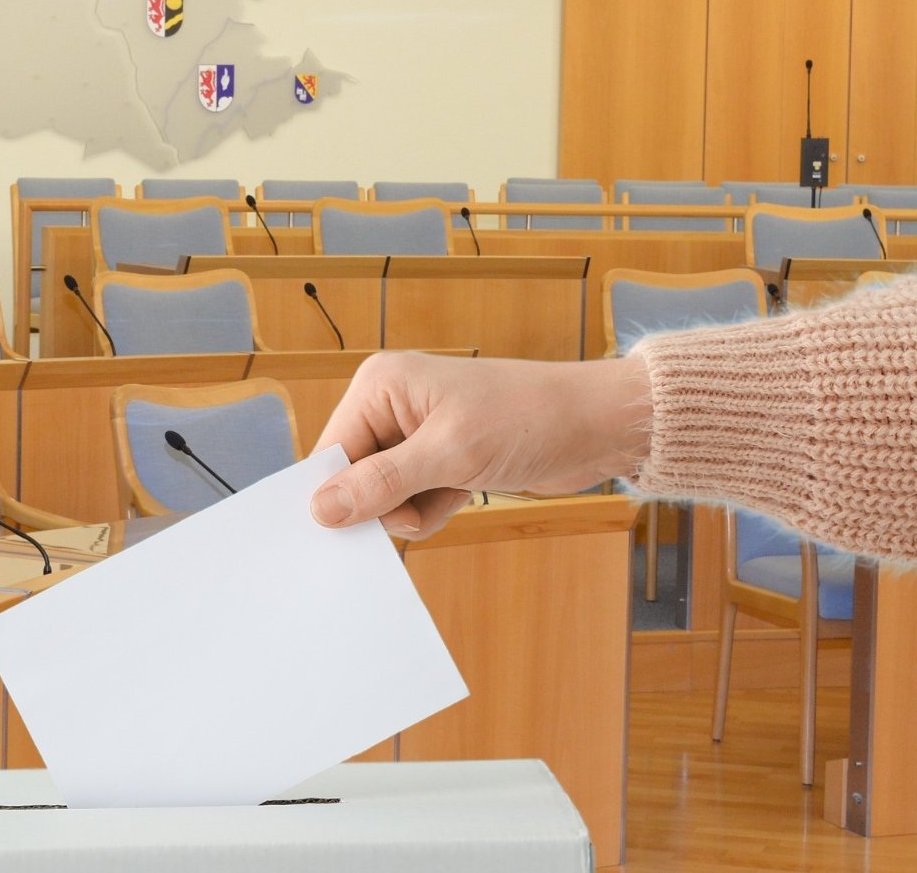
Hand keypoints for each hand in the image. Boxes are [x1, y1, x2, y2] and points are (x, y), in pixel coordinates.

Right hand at [309, 351, 650, 537]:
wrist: (595, 426)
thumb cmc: (527, 420)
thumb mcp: (449, 456)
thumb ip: (381, 483)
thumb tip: (321, 508)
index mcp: (381, 385)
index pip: (332, 451)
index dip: (340, 494)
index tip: (353, 531)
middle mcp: (392, 404)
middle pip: (354, 475)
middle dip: (385, 504)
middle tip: (419, 508)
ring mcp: (416, 432)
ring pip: (384, 495)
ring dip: (413, 510)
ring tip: (451, 493)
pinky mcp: (440, 456)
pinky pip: (412, 499)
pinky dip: (432, 509)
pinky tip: (463, 493)